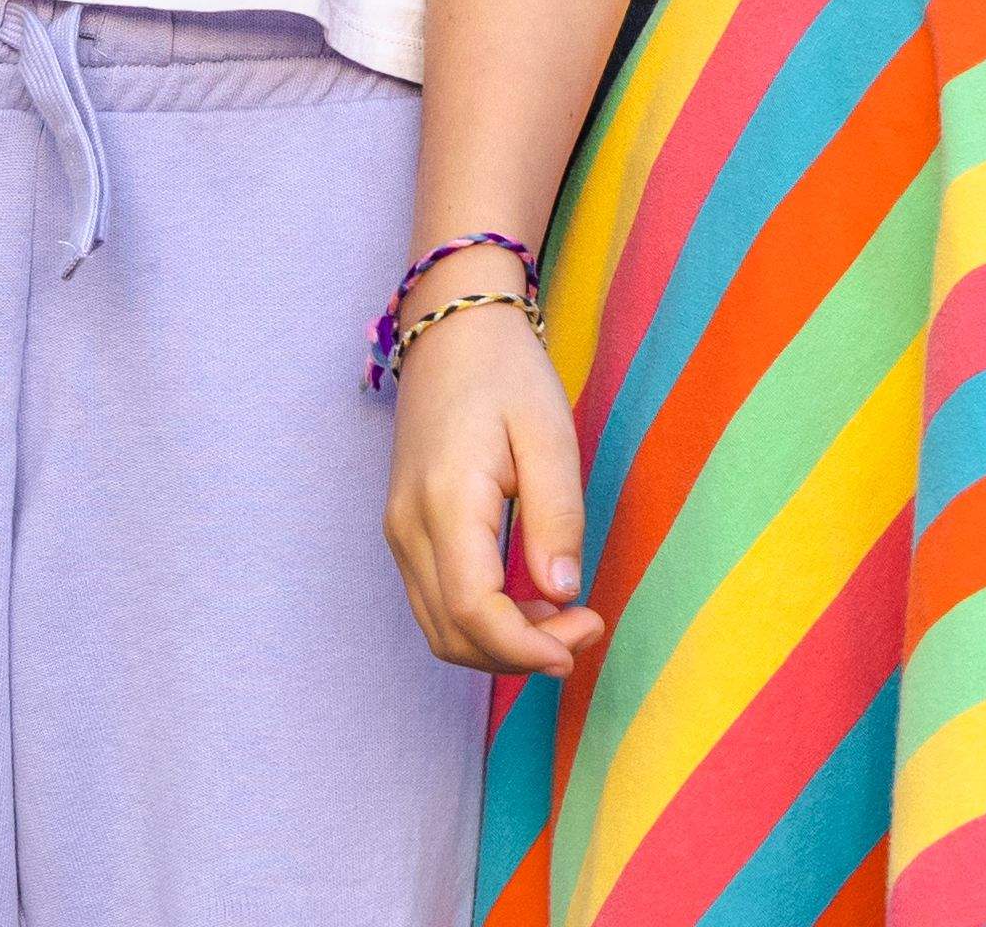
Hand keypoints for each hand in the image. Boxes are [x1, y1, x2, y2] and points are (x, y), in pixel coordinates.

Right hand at [384, 293, 603, 678]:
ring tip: (565, 620)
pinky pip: (436, 602)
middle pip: (452, 634)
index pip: (474, 610)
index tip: (583, 637)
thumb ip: (555, 514)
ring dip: (501, 645)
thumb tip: (562, 592)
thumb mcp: (548, 433)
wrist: (452, 330)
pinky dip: (482, 623)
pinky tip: (531, 603)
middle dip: (520, 654)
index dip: (527, 646)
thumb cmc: (506, 373)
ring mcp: (400, 532)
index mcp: (444, 502)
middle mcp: (408, 527)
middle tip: (585, 629)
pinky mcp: (406, 531)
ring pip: (440, 628)